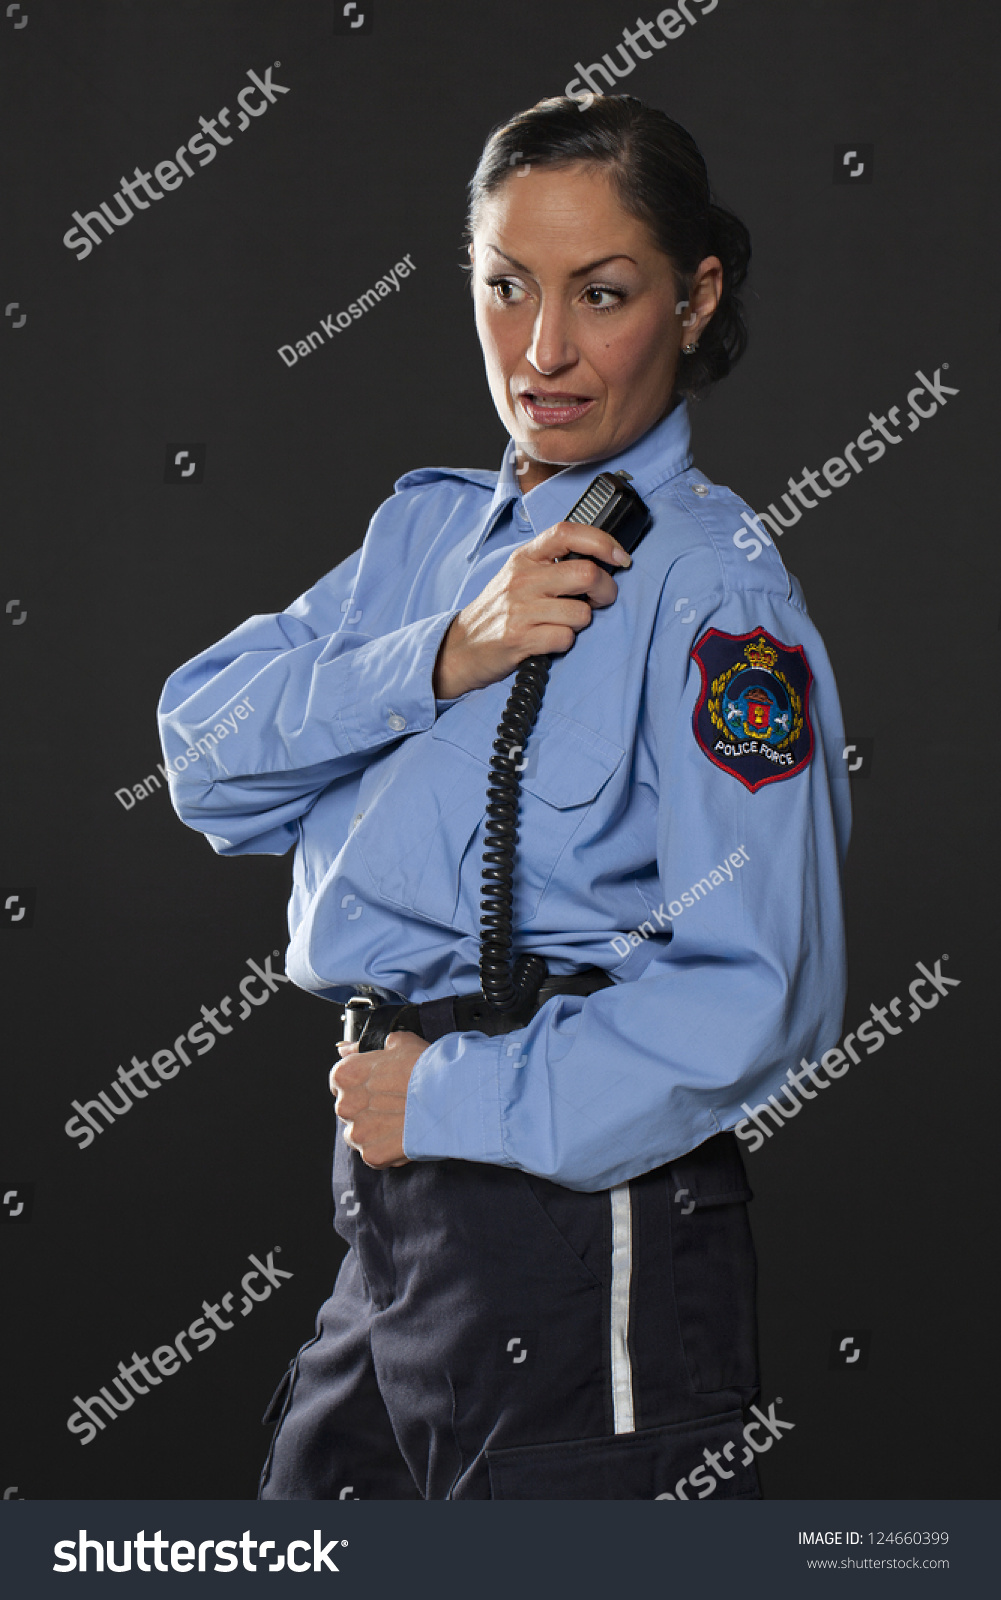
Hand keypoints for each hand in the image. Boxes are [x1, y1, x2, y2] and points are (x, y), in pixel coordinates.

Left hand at [329, 1030, 428, 1168]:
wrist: (454, 1097)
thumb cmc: (429, 1069)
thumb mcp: (397, 1043)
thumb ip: (363, 1047)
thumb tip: (345, 1048)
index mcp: (346, 1074)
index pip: (340, 1081)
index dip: (361, 1083)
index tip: (378, 1086)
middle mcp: (346, 1104)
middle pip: (349, 1109)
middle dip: (368, 1107)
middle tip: (395, 1102)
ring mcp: (358, 1133)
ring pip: (359, 1133)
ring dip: (375, 1130)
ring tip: (401, 1120)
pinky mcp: (372, 1155)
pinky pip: (373, 1154)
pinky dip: (387, 1149)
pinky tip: (404, 1135)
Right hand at [432, 521, 631, 698]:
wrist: (461, 647)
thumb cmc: (500, 612)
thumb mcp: (519, 575)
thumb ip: (553, 564)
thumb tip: (600, 561)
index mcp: (525, 557)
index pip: (568, 532)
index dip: (602, 541)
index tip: (621, 557)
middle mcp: (522, 579)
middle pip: (586, 573)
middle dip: (605, 590)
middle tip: (599, 599)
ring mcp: (519, 609)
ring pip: (581, 613)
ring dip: (582, 623)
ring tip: (564, 624)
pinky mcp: (519, 638)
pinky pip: (565, 638)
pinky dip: (564, 643)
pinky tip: (549, 641)